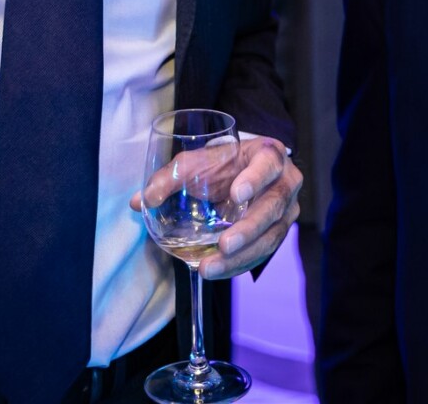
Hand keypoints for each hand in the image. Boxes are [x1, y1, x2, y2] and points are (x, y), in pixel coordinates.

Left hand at [131, 136, 300, 279]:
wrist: (242, 173)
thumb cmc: (221, 164)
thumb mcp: (196, 162)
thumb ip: (170, 177)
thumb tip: (142, 201)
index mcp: (268, 155)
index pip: (268, 164)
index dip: (255, 179)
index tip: (236, 194)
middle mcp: (285, 183)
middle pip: (273, 207)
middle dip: (248, 229)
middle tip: (224, 245)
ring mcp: (286, 212)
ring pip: (270, 237)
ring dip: (241, 256)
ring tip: (208, 268)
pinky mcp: (277, 234)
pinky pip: (261, 254)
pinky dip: (238, 265)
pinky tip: (216, 271)